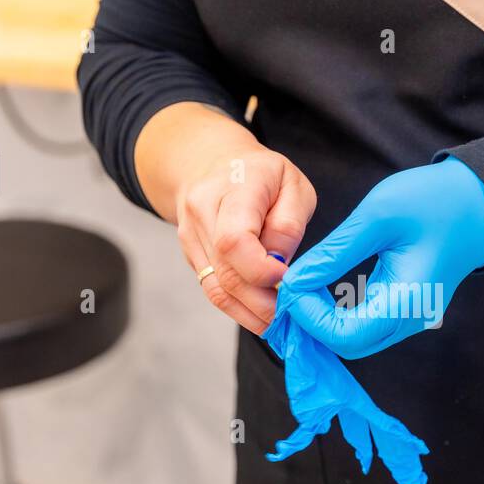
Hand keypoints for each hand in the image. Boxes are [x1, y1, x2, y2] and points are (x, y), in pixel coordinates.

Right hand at [135, 102, 316, 332]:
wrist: (212, 162)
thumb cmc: (263, 174)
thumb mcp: (293, 184)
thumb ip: (289, 224)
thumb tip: (280, 263)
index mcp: (234, 187)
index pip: (234, 240)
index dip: (261, 271)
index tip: (287, 278)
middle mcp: (202, 211)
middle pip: (226, 273)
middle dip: (262, 302)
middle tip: (291, 313)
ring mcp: (190, 235)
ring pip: (216, 289)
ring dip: (250, 313)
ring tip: (279, 321)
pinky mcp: (191, 255)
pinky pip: (213, 290)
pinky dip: (240, 308)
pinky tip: (261, 314)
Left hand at [282, 157, 483, 357]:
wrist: (479, 202)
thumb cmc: (435, 201)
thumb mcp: (379, 216)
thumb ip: (335, 252)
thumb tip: (294, 279)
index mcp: (408, 301)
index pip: (346, 336)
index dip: (311, 319)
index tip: (292, 284)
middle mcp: (410, 319)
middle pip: (348, 344)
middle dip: (313, 322)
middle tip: (294, 285)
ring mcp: (409, 316)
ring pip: (355, 336)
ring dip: (324, 318)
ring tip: (305, 282)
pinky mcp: (404, 307)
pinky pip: (365, 322)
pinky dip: (338, 310)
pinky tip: (323, 284)